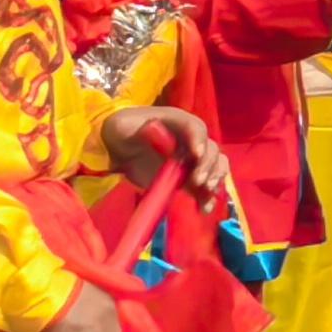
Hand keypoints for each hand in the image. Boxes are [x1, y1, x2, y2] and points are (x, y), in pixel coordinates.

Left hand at [106, 102, 232, 218]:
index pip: (196, 128)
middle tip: (197, 181)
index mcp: (179, 123)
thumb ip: (141, 129)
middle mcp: (192, 140)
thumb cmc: (122, 132)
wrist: (116, 148)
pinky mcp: (187, 178)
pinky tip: (204, 208)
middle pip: (211, 150)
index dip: (199, 140)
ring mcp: (192, 160)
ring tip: (206, 193)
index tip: (196, 155)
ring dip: (214, 180)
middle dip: (208, 165)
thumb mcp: (124, 125)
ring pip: (215, 167)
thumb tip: (156, 132)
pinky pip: (204, 187)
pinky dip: (208, 197)